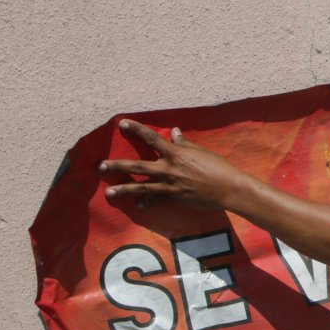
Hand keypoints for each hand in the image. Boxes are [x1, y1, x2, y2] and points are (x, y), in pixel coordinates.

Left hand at [101, 119, 245, 209]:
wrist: (228, 187)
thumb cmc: (217, 166)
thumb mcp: (201, 150)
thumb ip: (184, 142)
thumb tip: (174, 132)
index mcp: (175, 153)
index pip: (150, 138)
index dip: (135, 129)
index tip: (121, 124)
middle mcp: (168, 168)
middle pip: (137, 165)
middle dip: (118, 166)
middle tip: (101, 166)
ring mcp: (169, 185)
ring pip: (141, 187)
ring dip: (123, 189)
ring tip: (109, 192)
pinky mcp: (174, 198)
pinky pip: (156, 201)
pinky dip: (147, 203)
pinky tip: (138, 206)